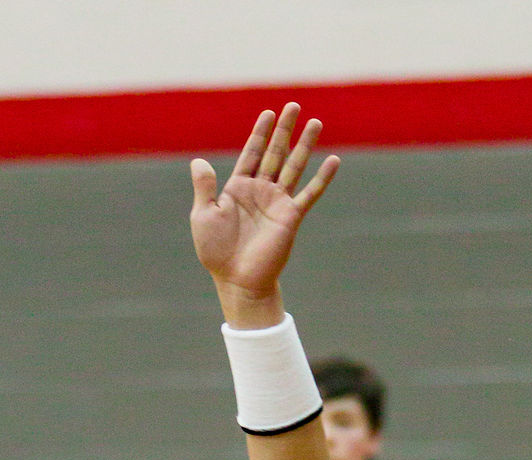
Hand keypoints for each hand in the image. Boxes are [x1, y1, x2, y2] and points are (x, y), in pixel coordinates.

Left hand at [189, 104, 339, 327]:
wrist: (237, 280)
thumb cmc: (216, 253)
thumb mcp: (203, 216)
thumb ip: (204, 188)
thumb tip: (198, 161)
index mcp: (239, 188)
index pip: (252, 153)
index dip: (260, 133)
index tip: (268, 113)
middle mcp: (261, 191)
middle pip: (275, 153)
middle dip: (284, 129)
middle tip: (293, 105)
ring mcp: (277, 202)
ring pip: (294, 166)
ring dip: (304, 145)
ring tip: (315, 122)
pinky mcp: (291, 216)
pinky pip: (310, 193)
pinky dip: (322, 178)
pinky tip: (333, 160)